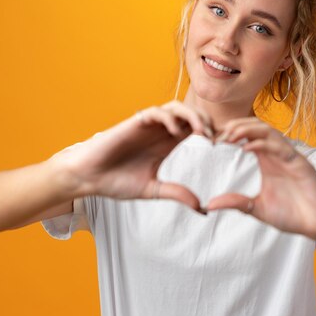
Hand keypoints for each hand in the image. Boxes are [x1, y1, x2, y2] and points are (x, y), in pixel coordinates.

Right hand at [49, 101, 213, 212]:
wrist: (88, 177)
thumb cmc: (115, 181)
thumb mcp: (153, 190)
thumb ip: (176, 194)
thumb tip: (201, 208)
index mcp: (167, 144)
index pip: (197, 130)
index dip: (214, 134)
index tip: (228, 147)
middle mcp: (160, 131)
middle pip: (192, 115)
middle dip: (209, 123)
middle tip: (219, 140)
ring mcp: (147, 126)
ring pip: (177, 107)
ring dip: (193, 117)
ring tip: (202, 134)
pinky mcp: (133, 123)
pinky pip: (156, 112)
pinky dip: (169, 118)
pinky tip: (176, 134)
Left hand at [207, 117, 315, 240]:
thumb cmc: (294, 215)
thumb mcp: (257, 209)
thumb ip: (236, 203)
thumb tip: (209, 204)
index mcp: (267, 160)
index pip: (247, 136)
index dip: (229, 134)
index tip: (211, 141)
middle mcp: (277, 154)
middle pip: (256, 126)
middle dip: (235, 126)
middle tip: (216, 135)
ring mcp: (289, 157)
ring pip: (268, 131)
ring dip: (247, 129)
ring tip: (229, 135)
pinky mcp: (300, 164)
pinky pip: (280, 147)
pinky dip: (263, 144)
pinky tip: (246, 148)